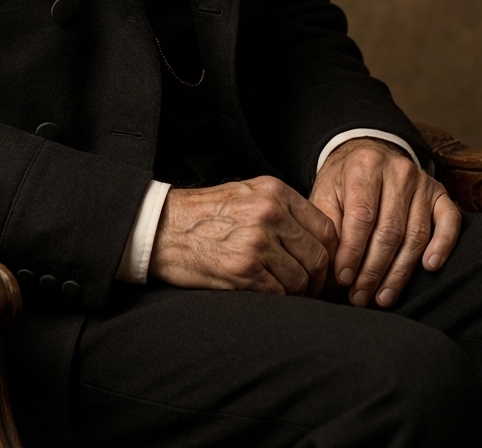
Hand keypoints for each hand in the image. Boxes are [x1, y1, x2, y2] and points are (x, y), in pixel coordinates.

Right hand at [149, 176, 337, 296]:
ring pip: (301, 280)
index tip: (320, 267)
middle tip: (305, 288)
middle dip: (315, 279)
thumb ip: (282, 210)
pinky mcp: (244, 269)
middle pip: (318, 257)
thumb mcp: (246, 194)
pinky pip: (280, 294)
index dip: (329, 253)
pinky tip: (262, 291)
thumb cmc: (204, 215)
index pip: (326, 228)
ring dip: (295, 292)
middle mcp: (269, 213)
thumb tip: (319, 240)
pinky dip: (276, 299)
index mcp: (273, 191)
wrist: (162, 228)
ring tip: (279, 289)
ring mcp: (257, 241)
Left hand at [309, 138, 461, 307]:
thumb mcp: (326, 193)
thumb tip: (332, 268)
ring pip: (416, 234)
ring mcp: (422, 182)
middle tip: (360, 296)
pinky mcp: (440, 194)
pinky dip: (442, 246)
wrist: (368, 154)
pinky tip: (429, 267)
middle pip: (390, 231)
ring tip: (383, 296)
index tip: (344, 279)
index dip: (353, 252)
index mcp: (364, 166)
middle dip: (374, 270)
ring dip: (400, 272)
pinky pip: (449, 222)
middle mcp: (397, 170)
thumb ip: (329, 226)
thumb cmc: (344, 181)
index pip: (362, 217)